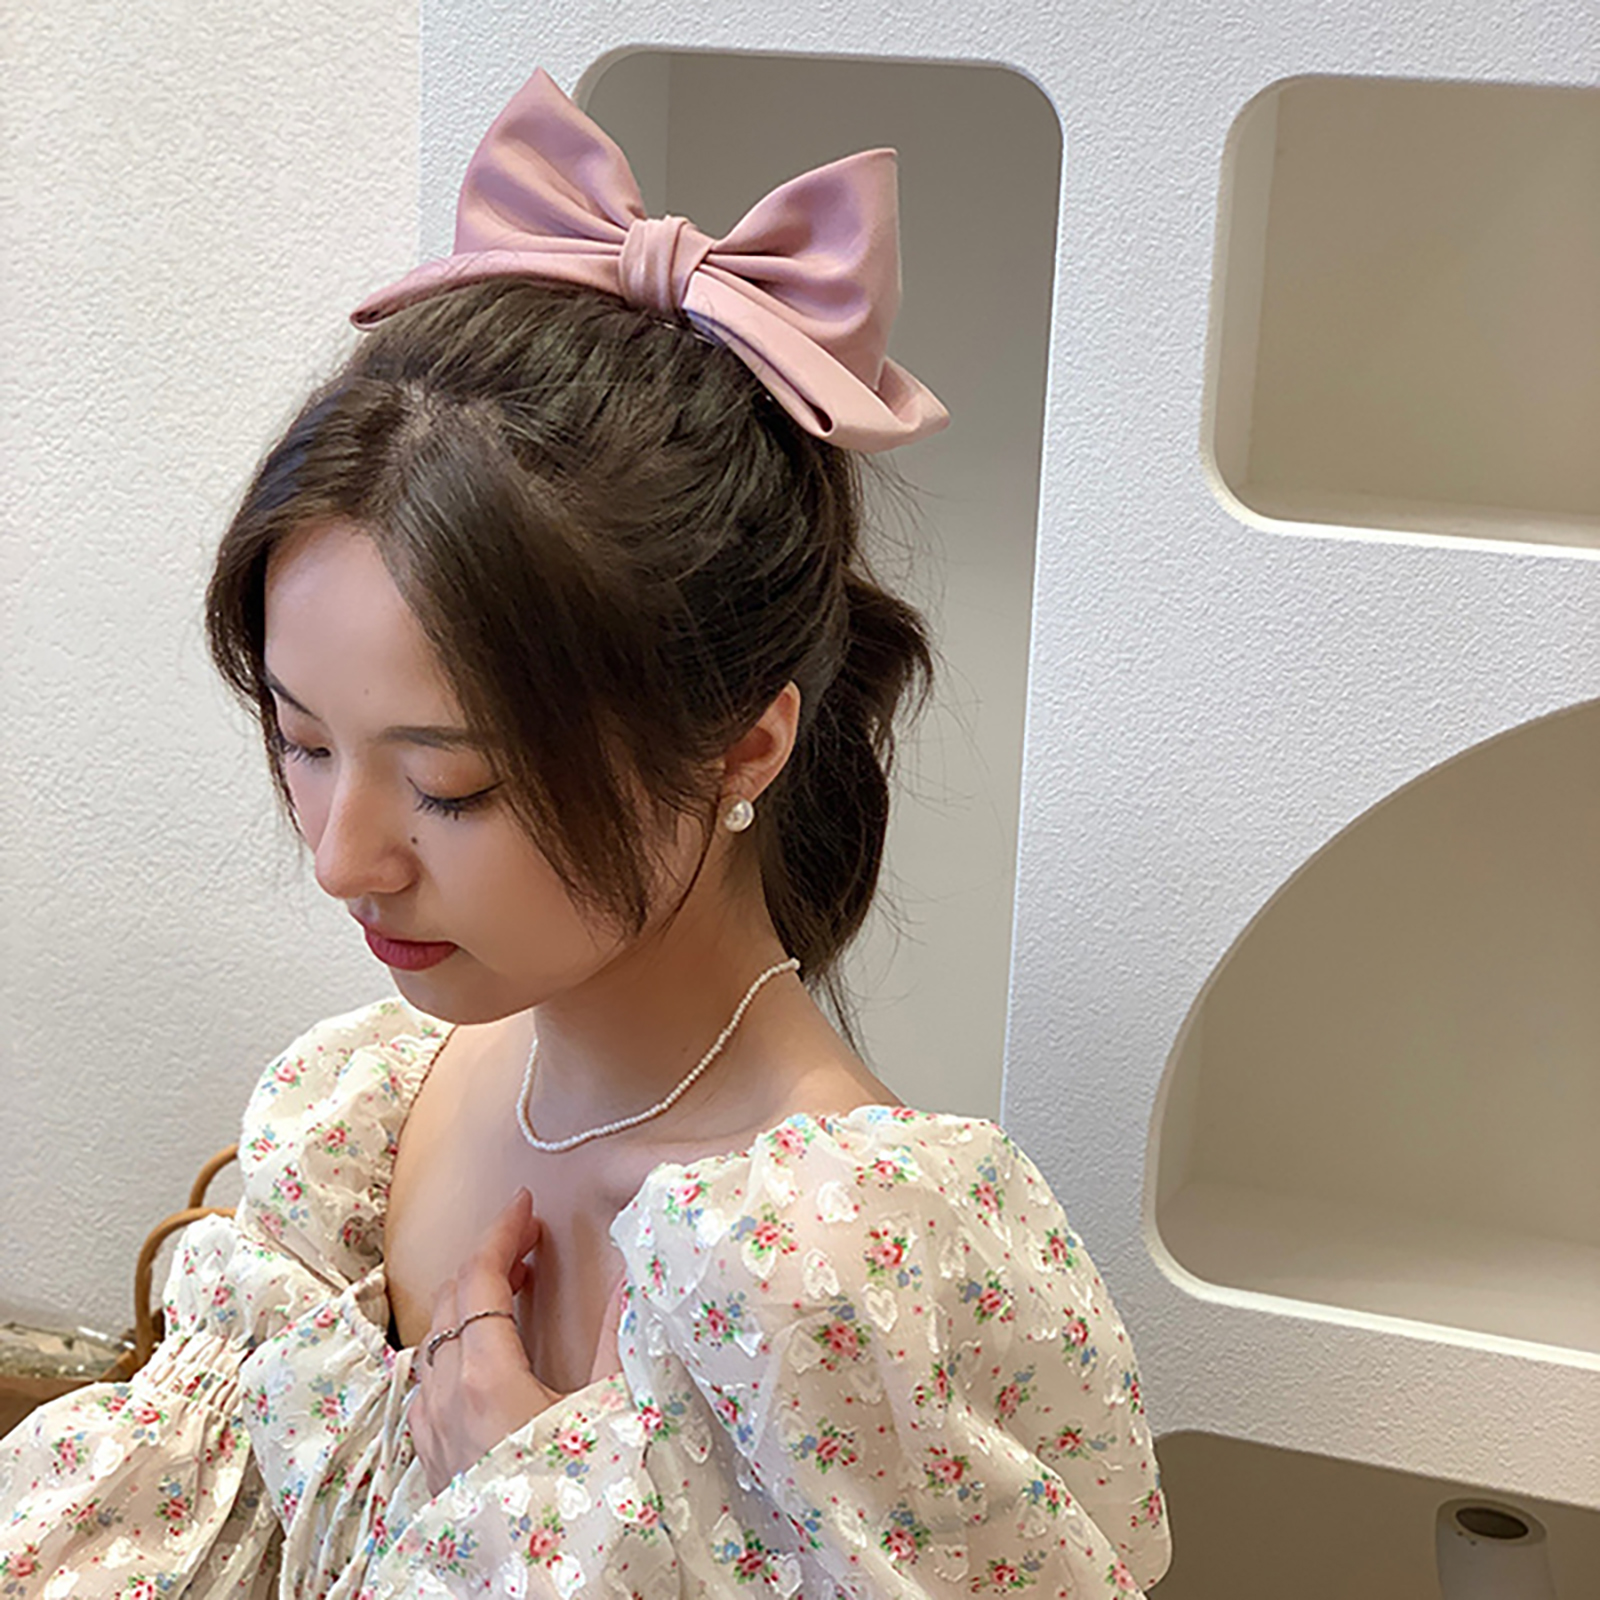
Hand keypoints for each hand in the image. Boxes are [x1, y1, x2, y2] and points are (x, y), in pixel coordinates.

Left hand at [407, 1188, 626, 1497]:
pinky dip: (453, 1348)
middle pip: (447, 1305)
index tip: (527, 1206)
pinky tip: (484, 1358)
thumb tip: (631, 1273)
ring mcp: (432, 1439)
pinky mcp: (433, 1468)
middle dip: (486, 1262)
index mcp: (485, 1381)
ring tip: (511, 1292)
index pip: (476, 1280)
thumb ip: (618, 1338)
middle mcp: (444, 1404)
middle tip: (529, 1244)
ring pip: (433, 1346)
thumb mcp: (613, 1414)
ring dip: (467, 1305)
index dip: (500, 1234)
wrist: (546, 1590)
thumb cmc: (581, 1502)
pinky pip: (428, 1386)